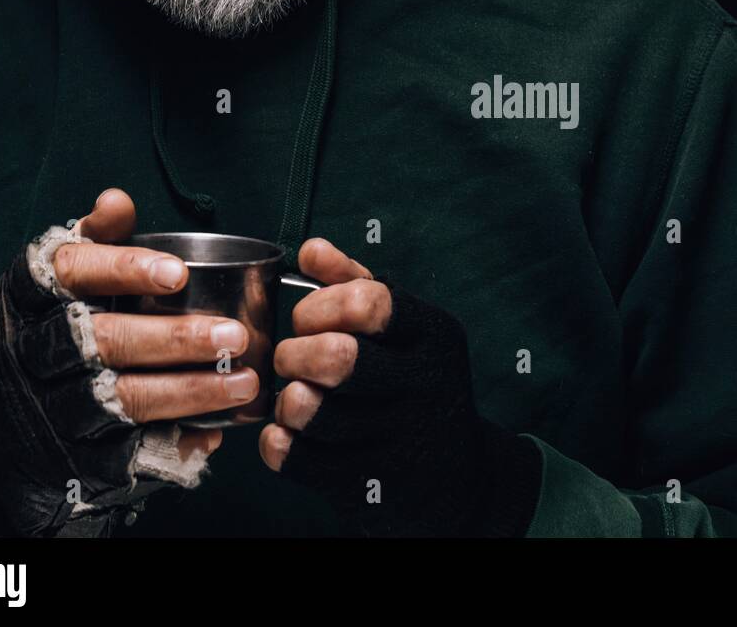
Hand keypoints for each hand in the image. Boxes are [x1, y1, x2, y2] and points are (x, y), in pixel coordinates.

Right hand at [0, 188, 255, 536]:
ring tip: (246, 380)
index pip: (71, 272)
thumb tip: (117, 199)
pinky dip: (176, 440)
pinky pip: (130, 449)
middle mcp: (33, 351)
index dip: (123, 269)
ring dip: (192, 391)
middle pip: (106, 341)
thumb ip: (95, 240)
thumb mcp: (59, 281)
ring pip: (126, 398)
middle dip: (176, 339)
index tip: (178, 273)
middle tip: (233, 335)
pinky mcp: (72, 453)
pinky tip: (215, 428)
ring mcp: (51, 407)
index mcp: (27, 297)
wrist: (1, 430)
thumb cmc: (50, 330)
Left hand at [259, 239, 542, 536]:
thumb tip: (312, 250)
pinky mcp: (370, 486)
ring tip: (295, 397)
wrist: (457, 477)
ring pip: (307, 409)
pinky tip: (291, 434)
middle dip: (294, 353)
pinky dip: (278, 442)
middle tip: (292, 360)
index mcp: (434, 335)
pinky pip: (294, 458)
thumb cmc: (418, 386)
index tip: (308, 319)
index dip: (319, 305)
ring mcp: (399, 440)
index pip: (368, 302)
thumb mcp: (406, 329)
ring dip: (285, 400)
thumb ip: (357, 283)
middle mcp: (425, 385)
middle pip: (335, 356)